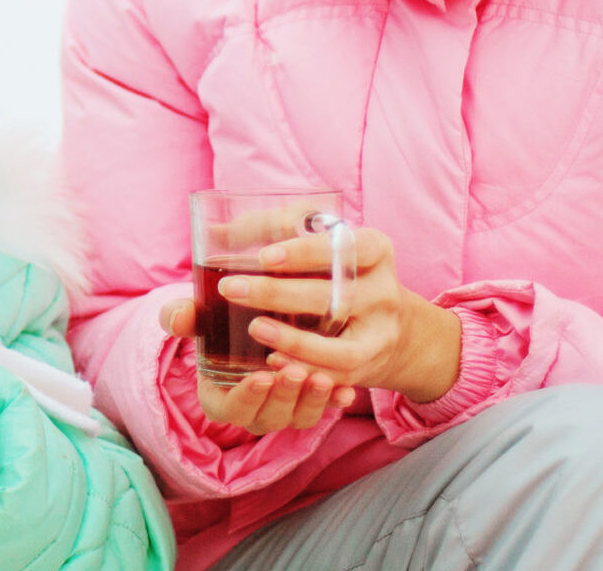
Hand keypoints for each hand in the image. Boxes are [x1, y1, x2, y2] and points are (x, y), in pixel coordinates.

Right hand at [153, 315, 354, 436]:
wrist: (251, 319)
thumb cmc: (218, 321)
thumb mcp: (197, 315)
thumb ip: (181, 316)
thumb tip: (176, 319)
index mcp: (220, 395)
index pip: (229, 410)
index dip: (245, 397)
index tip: (260, 376)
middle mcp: (252, 409)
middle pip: (267, 417)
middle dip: (284, 396)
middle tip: (295, 371)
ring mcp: (282, 409)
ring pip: (297, 418)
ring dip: (311, 401)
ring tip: (322, 377)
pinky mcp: (308, 403)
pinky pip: (323, 411)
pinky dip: (334, 402)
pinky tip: (348, 391)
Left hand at [183, 223, 461, 405]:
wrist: (391, 326)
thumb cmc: (334, 277)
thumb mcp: (317, 249)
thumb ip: (269, 237)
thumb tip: (212, 230)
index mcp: (373, 250)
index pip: (344, 246)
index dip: (304, 251)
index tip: (264, 257)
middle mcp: (383, 291)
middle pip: (335, 296)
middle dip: (279, 293)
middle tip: (231, 289)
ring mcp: (380, 333)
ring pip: (342, 346)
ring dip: (294, 341)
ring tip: (254, 328)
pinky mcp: (369, 365)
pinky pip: (338, 372)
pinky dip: (305, 367)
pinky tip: (273, 360)